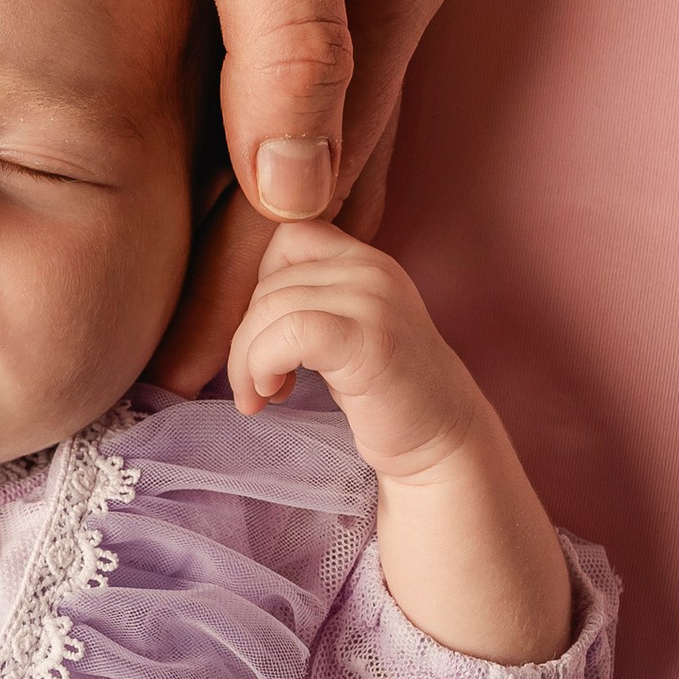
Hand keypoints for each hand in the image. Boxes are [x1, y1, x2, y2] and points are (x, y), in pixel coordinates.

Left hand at [49, 0, 456, 388]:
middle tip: (154, 389)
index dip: (261, 294)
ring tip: (129, 310)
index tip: (189, 390)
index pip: (324, 189)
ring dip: (210, 216)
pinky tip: (111, 168)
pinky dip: (177, 130)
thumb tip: (295, 197)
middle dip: (247, 281)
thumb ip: (284, 41)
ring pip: (261, 123)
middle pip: (306, 172)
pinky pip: (220, 58)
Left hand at [227, 221, 476, 471]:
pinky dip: (262, 365)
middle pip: (269, 281)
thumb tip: (237, 304)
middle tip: (256, 384)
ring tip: (262, 395)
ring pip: (270, 308)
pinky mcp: (369, 339)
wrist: (441, 441)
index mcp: (365, 260)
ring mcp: (374, 300)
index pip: (289, 236)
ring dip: (247, 360)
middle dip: (246, 338)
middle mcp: (371, 269)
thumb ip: (308, 300)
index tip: (269, 335)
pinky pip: (288, 332)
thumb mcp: (345, 328)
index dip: (261, 284)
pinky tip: (272, 395)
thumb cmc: (384, 393)